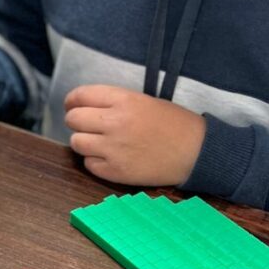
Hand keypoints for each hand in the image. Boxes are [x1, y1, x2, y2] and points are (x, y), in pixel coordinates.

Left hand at [64, 85, 205, 186]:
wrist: (196, 152)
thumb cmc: (173, 123)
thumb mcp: (142, 100)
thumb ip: (113, 101)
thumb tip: (83, 106)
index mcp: (123, 100)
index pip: (80, 96)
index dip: (72, 100)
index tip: (72, 105)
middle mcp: (114, 122)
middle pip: (73, 119)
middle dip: (76, 120)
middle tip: (85, 124)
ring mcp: (114, 148)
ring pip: (76, 142)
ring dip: (83, 141)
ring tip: (97, 142)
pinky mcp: (117, 172)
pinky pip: (89, 164)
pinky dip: (94, 161)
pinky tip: (108, 157)